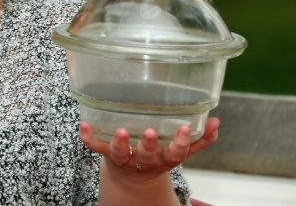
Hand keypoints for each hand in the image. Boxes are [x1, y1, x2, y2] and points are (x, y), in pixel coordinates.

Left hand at [79, 117, 219, 175]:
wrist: (132, 177)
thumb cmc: (158, 155)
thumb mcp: (180, 150)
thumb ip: (200, 138)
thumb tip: (216, 121)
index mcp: (165, 157)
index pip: (176, 152)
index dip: (181, 142)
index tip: (184, 128)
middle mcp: (145, 160)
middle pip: (148, 155)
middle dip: (150, 145)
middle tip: (151, 133)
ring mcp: (124, 157)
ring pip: (121, 153)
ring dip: (120, 143)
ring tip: (121, 131)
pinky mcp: (106, 153)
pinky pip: (94, 146)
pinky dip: (88, 137)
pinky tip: (83, 124)